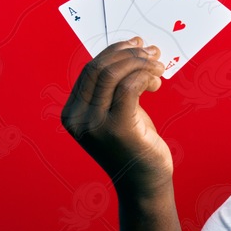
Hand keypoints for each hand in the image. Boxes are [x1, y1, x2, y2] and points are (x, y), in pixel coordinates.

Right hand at [61, 38, 169, 196]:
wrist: (144, 185)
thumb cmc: (134, 148)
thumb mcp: (117, 114)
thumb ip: (114, 90)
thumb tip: (128, 53)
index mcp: (72, 113)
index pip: (89, 71)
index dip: (114, 52)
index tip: (136, 45)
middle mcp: (79, 118)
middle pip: (99, 69)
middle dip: (128, 54)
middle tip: (151, 52)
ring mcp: (95, 125)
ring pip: (113, 75)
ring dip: (139, 63)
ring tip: (158, 65)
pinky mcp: (118, 129)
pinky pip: (129, 88)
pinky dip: (144, 76)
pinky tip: (156, 80)